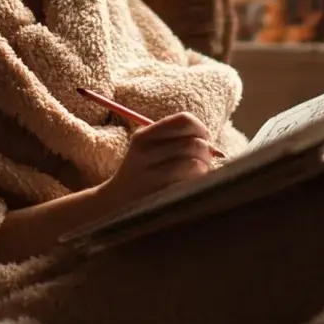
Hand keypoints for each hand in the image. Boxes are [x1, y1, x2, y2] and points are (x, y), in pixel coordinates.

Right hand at [96, 112, 215, 209]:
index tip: (203, 138)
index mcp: (144, 136)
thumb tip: (209, 141)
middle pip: (193, 143)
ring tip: (199, 172)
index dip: (200, 128)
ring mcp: (150, 174)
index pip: (183, 121)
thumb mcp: (149, 149)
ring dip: (203, 168)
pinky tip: (192, 184)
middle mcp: (144, 152)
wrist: (115, 202)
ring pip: (194, 163)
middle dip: (206, 152)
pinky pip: (189, 182)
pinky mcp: (157, 193)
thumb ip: (175, 140)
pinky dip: (197, 181)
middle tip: (204, 160)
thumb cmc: (143, 172)